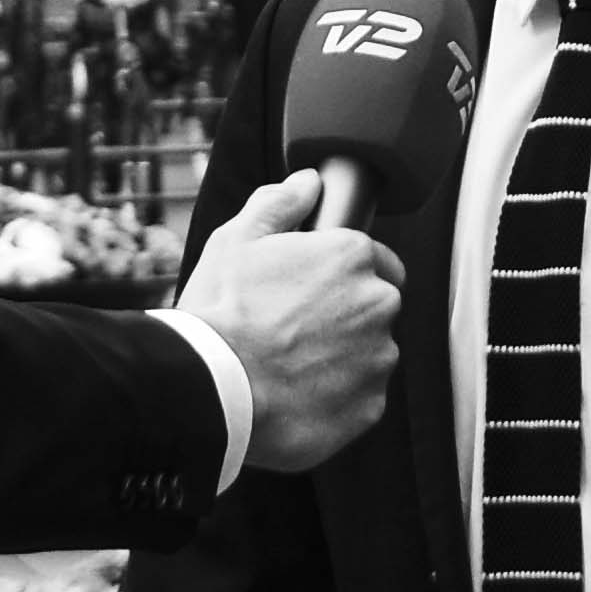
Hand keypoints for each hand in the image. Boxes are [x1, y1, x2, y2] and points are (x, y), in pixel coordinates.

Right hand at [186, 168, 401, 472]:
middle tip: (290, 327)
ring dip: (341, 357)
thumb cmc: (222, 313)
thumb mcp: (237, 240)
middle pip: (373, 306)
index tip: (309, 289)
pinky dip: (336, 397)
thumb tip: (309, 183)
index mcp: (352, 257)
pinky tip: (295, 394)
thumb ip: (279, 203)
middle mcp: (378, 304)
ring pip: (369, 353)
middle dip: (343, 315)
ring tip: (287, 365)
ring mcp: (378, 358)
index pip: (373, 258)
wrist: (212, 391)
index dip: (339, 273)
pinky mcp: (371, 407)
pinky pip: (360, 397)